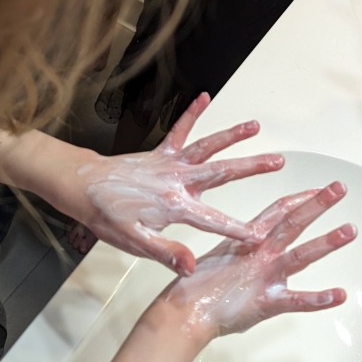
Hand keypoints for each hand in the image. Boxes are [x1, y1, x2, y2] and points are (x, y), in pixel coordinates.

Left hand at [73, 94, 283, 273]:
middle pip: (222, 172)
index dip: (238, 230)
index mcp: (174, 206)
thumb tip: (190, 265)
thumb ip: (165, 252)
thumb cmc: (106, 216)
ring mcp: (170, 164)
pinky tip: (204, 96)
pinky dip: (191, 113)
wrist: (83, 187)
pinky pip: (179, 130)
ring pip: (207, 147)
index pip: (213, 220)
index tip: (261, 235)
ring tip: (255, 126)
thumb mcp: (133, 242)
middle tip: (278, 161)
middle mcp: (178, 180)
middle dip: (252, 167)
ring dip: (231, 135)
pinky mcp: (161, 153)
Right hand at [159, 181, 354, 340]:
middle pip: (293, 222)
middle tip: (339, 188)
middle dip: (318, 204)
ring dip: (327, 242)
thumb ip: (240, 249)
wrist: (182, 312)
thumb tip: (251, 245)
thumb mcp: (221, 257)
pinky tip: (340, 295)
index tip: (319, 189)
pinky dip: (319, 298)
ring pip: (301, 254)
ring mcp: (264, 276)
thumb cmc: (196, 287)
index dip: (300, 198)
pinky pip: (297, 300)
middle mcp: (259, 253)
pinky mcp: (266, 301)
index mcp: (247, 240)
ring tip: (350, 230)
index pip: (278, 211)